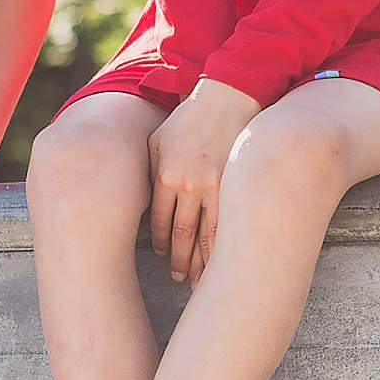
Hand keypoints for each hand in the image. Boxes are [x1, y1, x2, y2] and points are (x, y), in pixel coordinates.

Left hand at [147, 77, 259, 285]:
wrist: (227, 98)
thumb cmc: (189, 117)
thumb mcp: (158, 139)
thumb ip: (150, 169)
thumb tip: (144, 195)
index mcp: (165, 175)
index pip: (159, 220)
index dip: (159, 241)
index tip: (160, 254)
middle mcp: (187, 186)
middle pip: (180, 234)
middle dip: (177, 260)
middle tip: (176, 277)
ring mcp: (214, 188)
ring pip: (205, 237)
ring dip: (200, 262)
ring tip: (197, 281)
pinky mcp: (235, 187)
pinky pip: (227, 225)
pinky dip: (222, 247)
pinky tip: (221, 262)